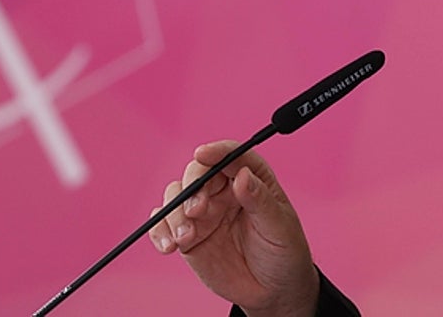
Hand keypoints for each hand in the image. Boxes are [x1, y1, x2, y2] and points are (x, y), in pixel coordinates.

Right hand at [150, 140, 319, 316]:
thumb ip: (260, 201)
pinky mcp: (188, 235)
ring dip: (174, 212)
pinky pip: (164, 224)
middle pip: (198, 173)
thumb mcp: (279, 227)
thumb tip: (243, 176)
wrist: (272, 291)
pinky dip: (159, 230)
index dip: (216, 151)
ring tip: (185, 238)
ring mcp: (203, 212)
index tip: (202, 153)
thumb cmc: (283, 253)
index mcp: (250, 179)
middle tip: (196, 210)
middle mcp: (224, 190)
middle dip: (192, 187)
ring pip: (176, 195)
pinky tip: (168, 246)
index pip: (231, 157)